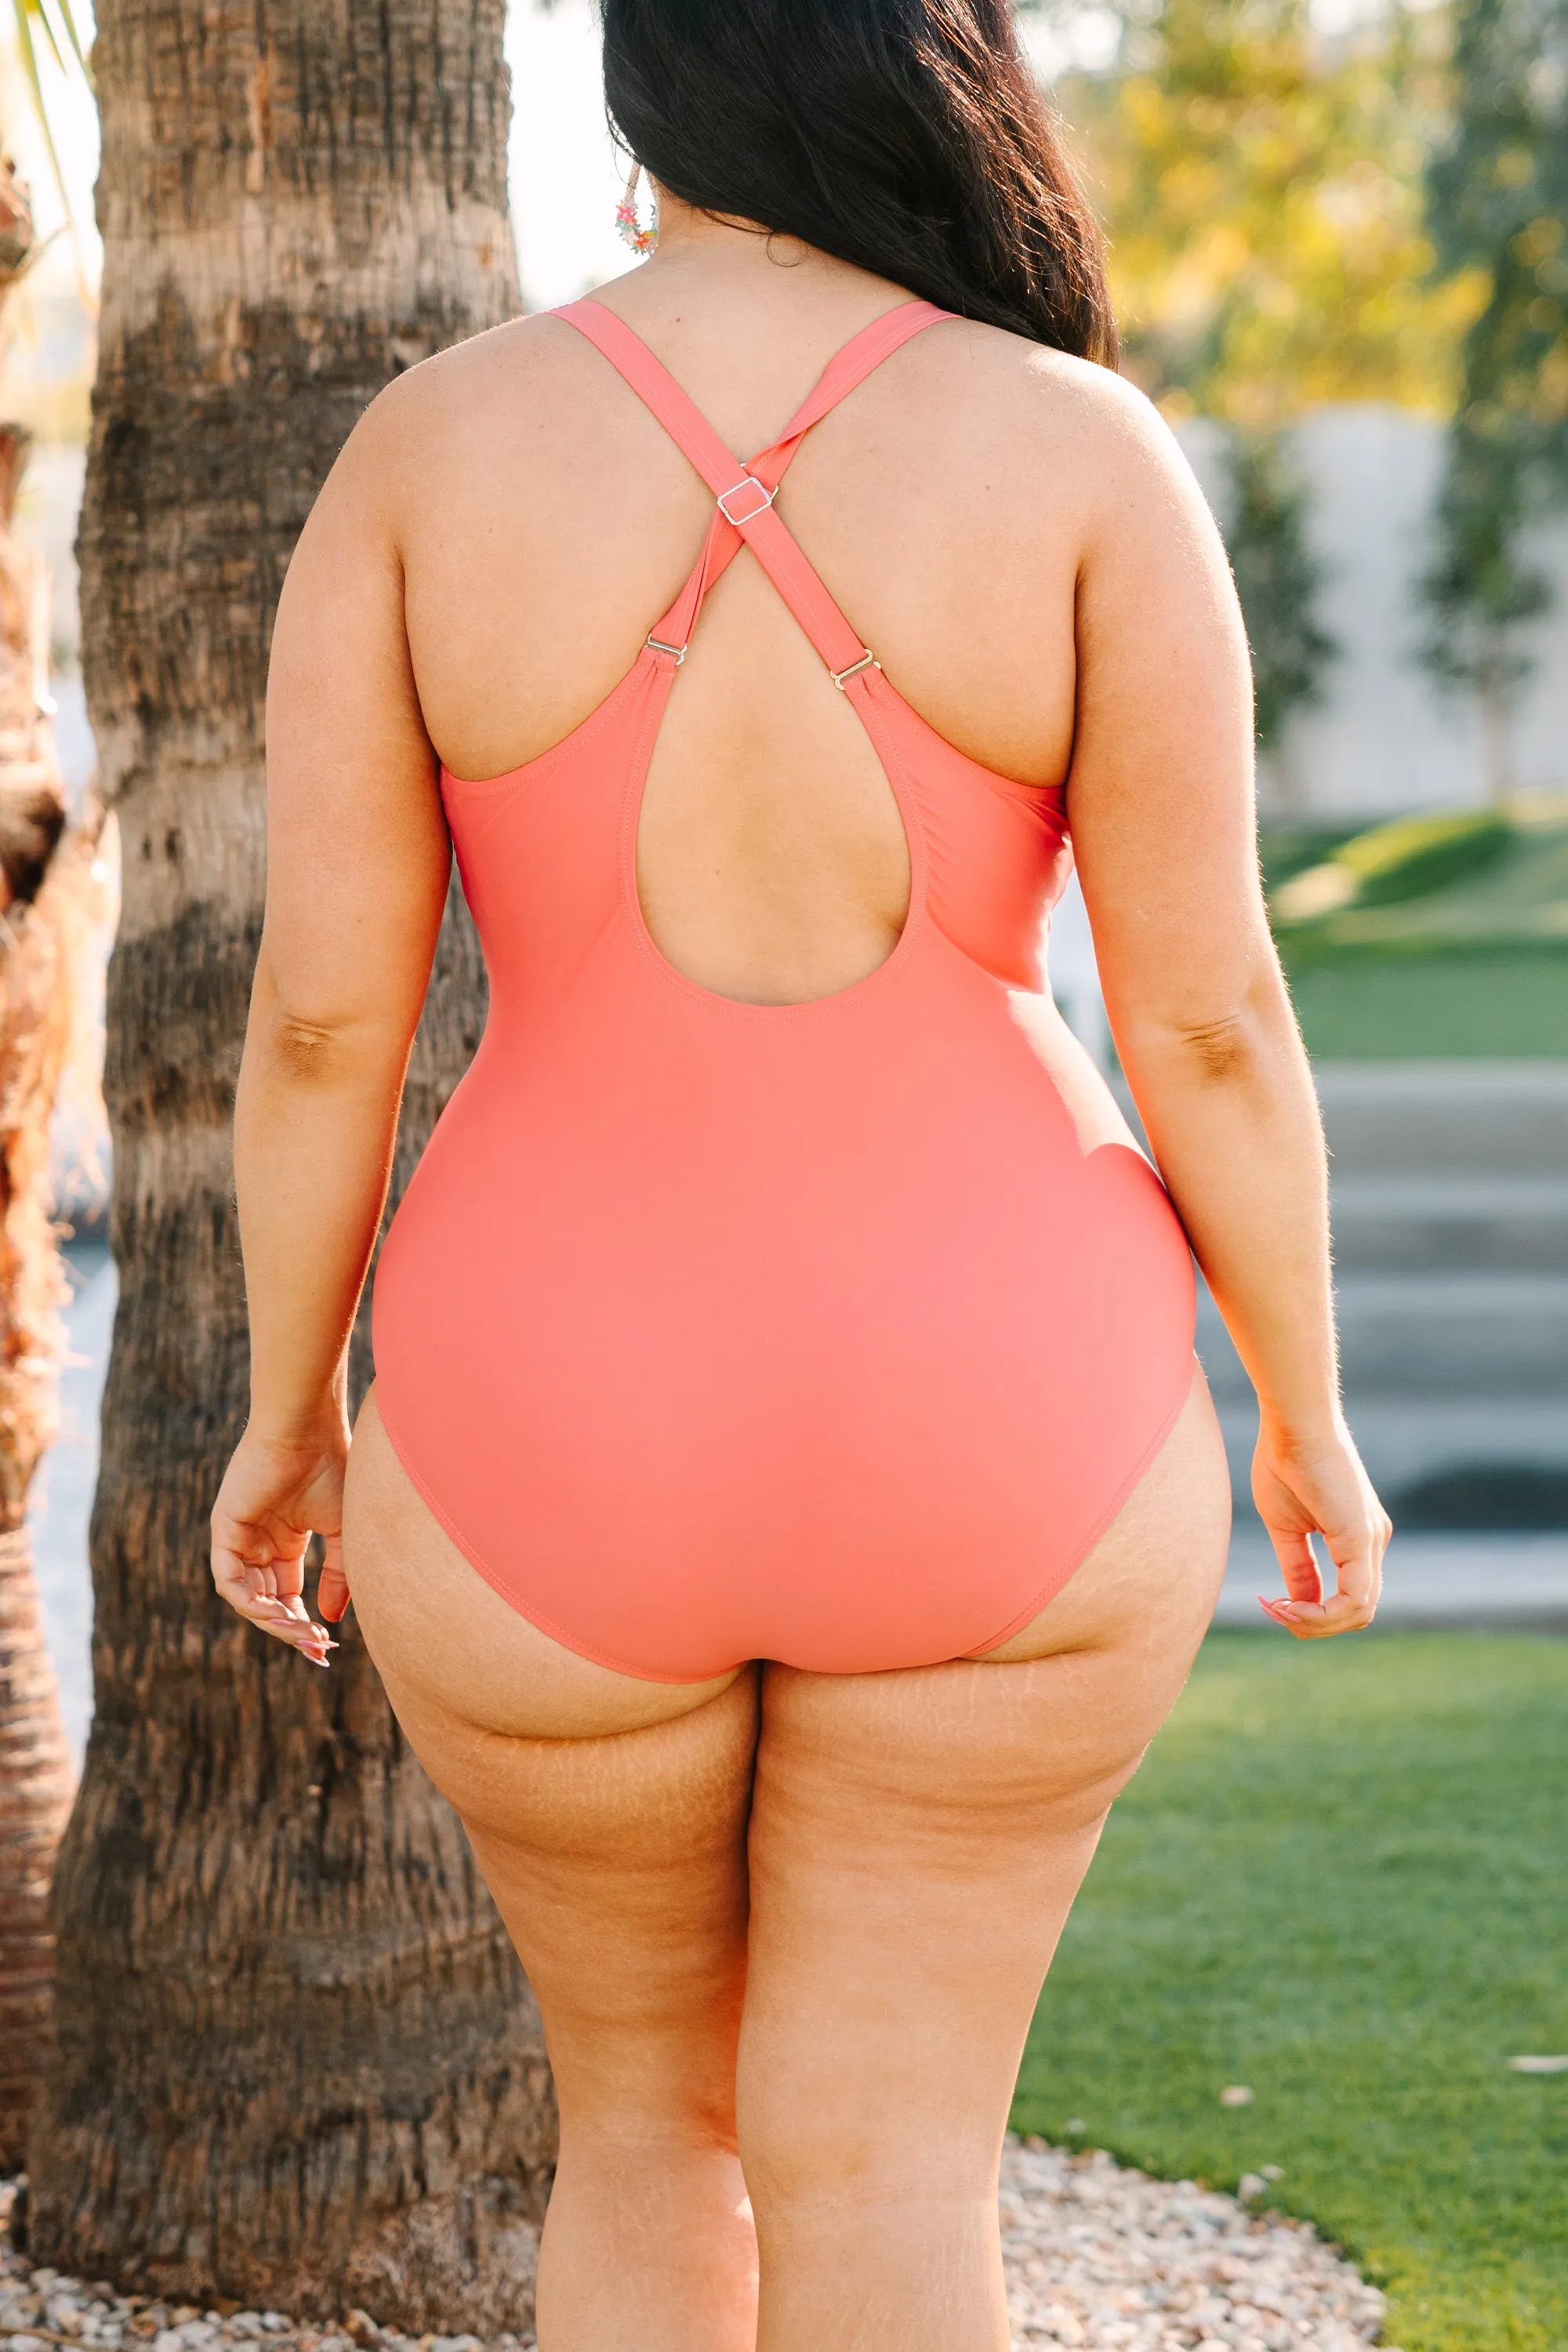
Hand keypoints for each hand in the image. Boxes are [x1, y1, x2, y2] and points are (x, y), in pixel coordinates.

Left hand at [211, 1422, 351, 1666]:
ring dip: (276, 1622)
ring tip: (305, 1635)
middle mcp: (259, 1542)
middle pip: (269, 1603)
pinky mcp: (224, 1531)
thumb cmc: (332, 1469)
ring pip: (249, 1599)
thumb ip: (338, 1574)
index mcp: (285, 1541)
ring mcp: (239, 1538)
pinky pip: (230, 1582)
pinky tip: (281, 1614)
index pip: (288, 1595)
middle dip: (292, 1630)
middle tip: (317, 1650)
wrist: (307, 1431)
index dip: (304, 1623)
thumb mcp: (343, 1532)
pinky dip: (252, 1604)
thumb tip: (331, 1619)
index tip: (327, 1647)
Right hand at [1252, 1414, 1389, 1638]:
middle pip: (1359, 1613)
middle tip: (1274, 1612)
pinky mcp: (1361, 1538)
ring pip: (1359, 1613)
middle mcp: (1374, 1542)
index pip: (1349, 1598)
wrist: (1293, 1422)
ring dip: (1315, 1624)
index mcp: (1359, 1538)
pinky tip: (1287, 1605)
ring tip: (1278, 1610)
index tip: (1271, 1604)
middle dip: (1315, 1625)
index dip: (1311, 1614)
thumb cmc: (1284, 1460)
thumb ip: (1297, 1566)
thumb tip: (1296, 1604)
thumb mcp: (1286, 1526)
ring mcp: (1372, 1541)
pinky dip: (1320, 1614)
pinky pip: (1353, 1599)